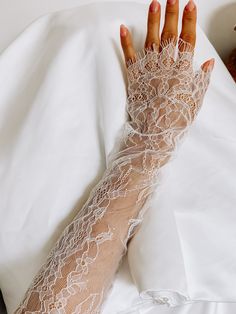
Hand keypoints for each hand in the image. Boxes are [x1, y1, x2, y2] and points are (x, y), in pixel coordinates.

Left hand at [118, 0, 213, 156]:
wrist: (153, 137)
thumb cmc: (175, 122)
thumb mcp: (195, 103)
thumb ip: (201, 81)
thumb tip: (208, 63)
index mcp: (183, 74)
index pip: (188, 42)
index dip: (189, 22)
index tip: (190, 5)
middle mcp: (166, 69)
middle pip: (170, 37)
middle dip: (171, 15)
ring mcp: (148, 73)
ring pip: (151, 43)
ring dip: (152, 22)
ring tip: (154, 3)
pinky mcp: (134, 80)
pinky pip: (129, 58)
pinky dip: (126, 43)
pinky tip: (122, 28)